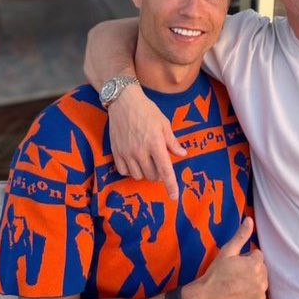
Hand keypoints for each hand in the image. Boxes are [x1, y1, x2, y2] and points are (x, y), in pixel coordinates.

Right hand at [109, 84, 185, 198]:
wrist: (123, 102)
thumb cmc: (147, 110)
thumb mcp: (164, 123)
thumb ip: (172, 141)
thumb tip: (183, 154)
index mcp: (155, 143)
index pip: (165, 170)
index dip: (171, 185)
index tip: (174, 197)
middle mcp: (140, 151)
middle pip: (152, 175)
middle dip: (159, 173)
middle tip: (159, 162)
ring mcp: (126, 153)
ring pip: (138, 176)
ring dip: (145, 172)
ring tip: (147, 160)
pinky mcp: (116, 152)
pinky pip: (124, 171)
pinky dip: (131, 170)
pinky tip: (135, 161)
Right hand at [182, 217, 267, 298]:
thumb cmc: (215, 275)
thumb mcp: (227, 252)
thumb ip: (241, 235)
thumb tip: (250, 219)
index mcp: (255, 265)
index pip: (258, 256)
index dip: (246, 259)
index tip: (235, 265)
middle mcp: (261, 282)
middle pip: (262, 270)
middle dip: (251, 270)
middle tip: (235, 275)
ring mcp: (259, 298)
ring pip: (261, 285)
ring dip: (252, 284)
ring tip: (236, 286)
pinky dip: (251, 298)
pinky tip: (238, 298)